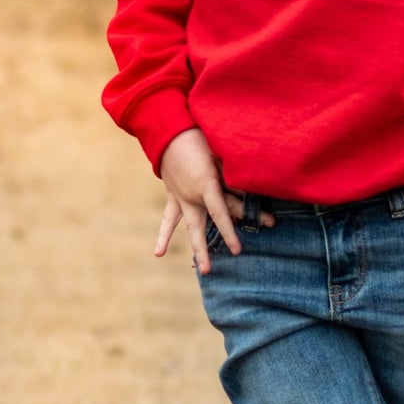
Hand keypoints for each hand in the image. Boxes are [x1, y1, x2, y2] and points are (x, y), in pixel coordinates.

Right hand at [156, 128, 272, 274]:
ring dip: (200, 247)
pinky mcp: (173, 196)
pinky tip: (159, 253)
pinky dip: (164, 235)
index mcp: (206, 185)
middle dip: (227, 236)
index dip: (231, 231)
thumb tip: (244, 185)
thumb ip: (229, 171)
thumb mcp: (217, 151)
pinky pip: (168, 218)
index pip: (222, 213)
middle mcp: (193, 197)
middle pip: (213, 221)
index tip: (238, 248)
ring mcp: (182, 198)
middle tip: (238, 253)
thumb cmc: (197, 137)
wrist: (167, 133)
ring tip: (206, 270)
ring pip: (192, 227)